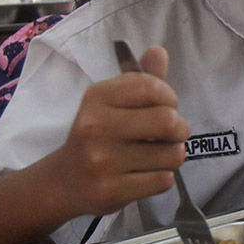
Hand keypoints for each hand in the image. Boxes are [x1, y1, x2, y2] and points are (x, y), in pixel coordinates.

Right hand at [56, 46, 189, 215]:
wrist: (63, 181)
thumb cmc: (95, 135)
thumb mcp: (110, 102)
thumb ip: (140, 79)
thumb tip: (159, 52)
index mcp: (97, 97)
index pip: (153, 88)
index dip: (169, 97)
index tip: (162, 106)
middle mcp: (97, 127)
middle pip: (168, 121)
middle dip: (180, 128)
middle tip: (170, 133)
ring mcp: (104, 162)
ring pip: (172, 154)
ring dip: (172, 155)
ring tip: (156, 155)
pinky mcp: (113, 191)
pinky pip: (164, 180)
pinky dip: (162, 177)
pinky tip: (145, 173)